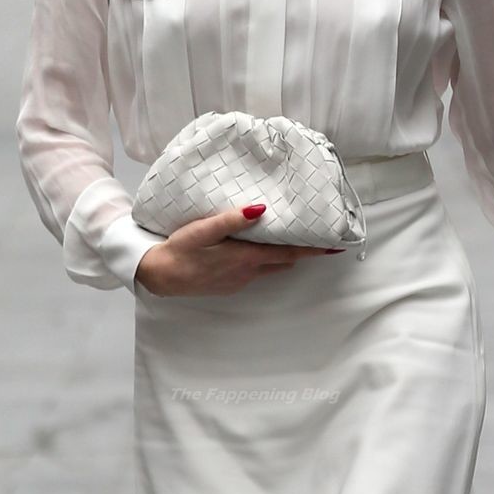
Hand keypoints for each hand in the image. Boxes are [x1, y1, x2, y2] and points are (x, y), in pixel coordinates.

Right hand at [134, 204, 337, 296]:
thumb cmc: (180, 250)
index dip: (312, 251)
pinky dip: (264, 261)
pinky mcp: (229, 284)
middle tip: (318, 241)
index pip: (288, 253)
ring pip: (269, 267)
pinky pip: (254, 271)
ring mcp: (238, 281)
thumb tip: (260, 210)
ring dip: (282, 257)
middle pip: (283, 261)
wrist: (159, 277)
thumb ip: (232, 220)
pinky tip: (256, 250)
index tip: (334, 247)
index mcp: (245, 258)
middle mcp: (247, 272)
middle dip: (301, 252)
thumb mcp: (203, 230)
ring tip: (292, 242)